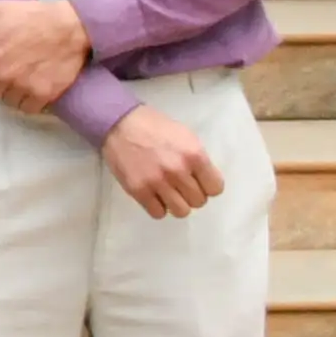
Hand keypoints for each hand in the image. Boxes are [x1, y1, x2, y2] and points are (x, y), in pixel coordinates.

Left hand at [0, 0, 95, 110]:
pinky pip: (28, 109)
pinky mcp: (44, 94)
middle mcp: (3, 76)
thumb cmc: (31, 15)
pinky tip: (33, 89)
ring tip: (23, 80)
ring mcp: (24, 87)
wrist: (70, 25)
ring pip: (9, 102)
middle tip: (11, 71)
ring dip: (13, 94)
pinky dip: (29, 102)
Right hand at [102, 104, 227, 220]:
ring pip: (181, 212)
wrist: (119, 123)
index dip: (208, 186)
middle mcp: (178, 171)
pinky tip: (154, 195)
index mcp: (194, 155)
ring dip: (176, 203)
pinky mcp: (138, 190)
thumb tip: (203, 179)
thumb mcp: (185, 136)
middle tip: (180, 185)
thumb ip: (197, 158)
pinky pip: (158, 213)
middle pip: (199, 201)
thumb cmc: (155, 127)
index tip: (198, 181)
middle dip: (191, 194)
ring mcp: (157, 182)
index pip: (215, 188)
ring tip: (167, 193)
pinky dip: (158, 207)